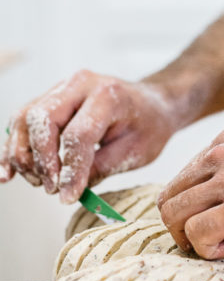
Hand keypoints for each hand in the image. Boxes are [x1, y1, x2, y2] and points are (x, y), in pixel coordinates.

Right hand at [1, 71, 178, 202]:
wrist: (152, 103)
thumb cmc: (148, 125)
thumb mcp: (137, 151)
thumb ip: (101, 168)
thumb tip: (68, 188)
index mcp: (108, 95)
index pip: (78, 134)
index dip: (69, 169)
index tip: (67, 196)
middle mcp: (81, 84)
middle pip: (42, 119)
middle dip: (41, 160)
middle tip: (52, 188)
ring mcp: (62, 87)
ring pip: (25, 118)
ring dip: (23, 156)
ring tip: (38, 183)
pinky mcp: (51, 97)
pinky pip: (23, 120)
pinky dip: (13, 147)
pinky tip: (8, 173)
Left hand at [158, 127, 223, 259]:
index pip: (183, 179)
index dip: (195, 208)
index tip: (221, 222)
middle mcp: (220, 155)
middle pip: (169, 198)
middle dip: (183, 227)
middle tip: (214, 241)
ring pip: (173, 215)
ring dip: (193, 240)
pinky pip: (196, 234)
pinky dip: (209, 250)